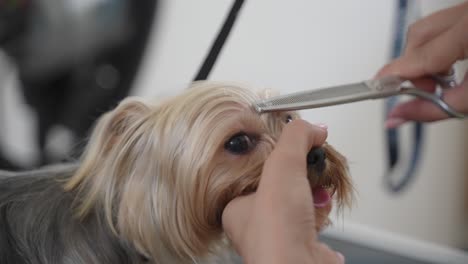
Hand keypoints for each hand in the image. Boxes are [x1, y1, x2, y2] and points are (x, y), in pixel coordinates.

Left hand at [222, 120, 344, 263]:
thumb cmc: (276, 231)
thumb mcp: (281, 166)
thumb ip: (294, 138)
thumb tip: (311, 127)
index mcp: (237, 207)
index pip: (255, 172)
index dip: (275, 159)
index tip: (289, 150)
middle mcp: (255, 225)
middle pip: (282, 185)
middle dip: (301, 177)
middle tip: (306, 171)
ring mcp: (281, 236)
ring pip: (301, 201)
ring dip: (314, 193)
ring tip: (313, 193)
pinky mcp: (304, 245)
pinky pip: (316, 218)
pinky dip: (322, 210)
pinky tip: (320, 211)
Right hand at [377, 1, 467, 127]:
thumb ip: (434, 110)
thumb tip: (398, 117)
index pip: (419, 54)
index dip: (394, 76)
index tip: (378, 91)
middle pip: (418, 36)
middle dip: (413, 68)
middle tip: (424, 93)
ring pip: (430, 29)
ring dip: (427, 58)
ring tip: (446, 81)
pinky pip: (447, 25)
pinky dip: (442, 48)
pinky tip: (455, 65)